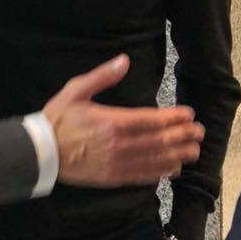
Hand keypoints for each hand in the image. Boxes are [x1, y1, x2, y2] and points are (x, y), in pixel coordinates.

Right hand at [42, 54, 203, 186]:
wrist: (41, 152)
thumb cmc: (58, 118)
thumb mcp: (76, 90)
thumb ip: (102, 76)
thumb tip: (123, 61)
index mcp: (112, 121)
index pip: (151, 120)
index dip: (173, 118)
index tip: (189, 114)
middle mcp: (119, 145)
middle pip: (159, 141)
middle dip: (182, 136)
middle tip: (199, 132)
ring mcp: (117, 164)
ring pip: (154, 161)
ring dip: (177, 155)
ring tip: (193, 151)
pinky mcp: (112, 178)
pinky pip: (142, 176)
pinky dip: (159, 173)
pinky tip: (172, 169)